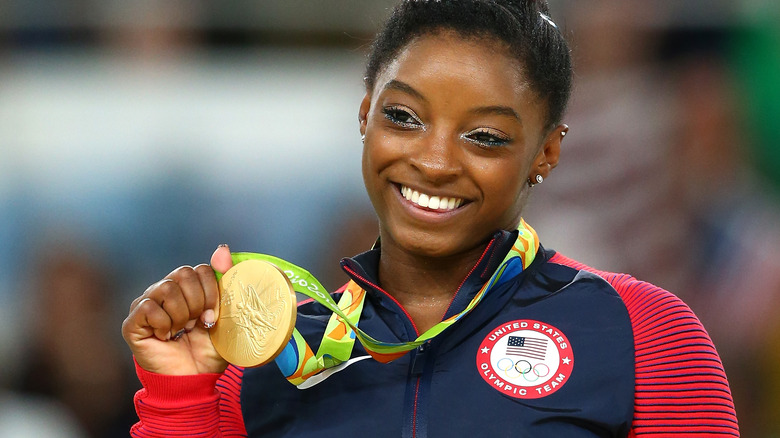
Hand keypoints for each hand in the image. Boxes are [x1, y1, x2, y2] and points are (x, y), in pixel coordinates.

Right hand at [122, 245, 234, 374]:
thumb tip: (222, 247)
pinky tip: (166, 337)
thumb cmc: (208, 350)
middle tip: (198, 323)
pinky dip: (164, 324)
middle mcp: (164, 291)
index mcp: (186, 288)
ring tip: (182, 331)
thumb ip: (224, 281)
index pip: (199, 269)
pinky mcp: (132, 322)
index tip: (213, 316)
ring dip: (182, 314)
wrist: (194, 381)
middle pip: (183, 273)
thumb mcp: (225, 315)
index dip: (211, 291)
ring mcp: (146, 305)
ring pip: (166, 288)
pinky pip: (149, 308)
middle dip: (198, 301)